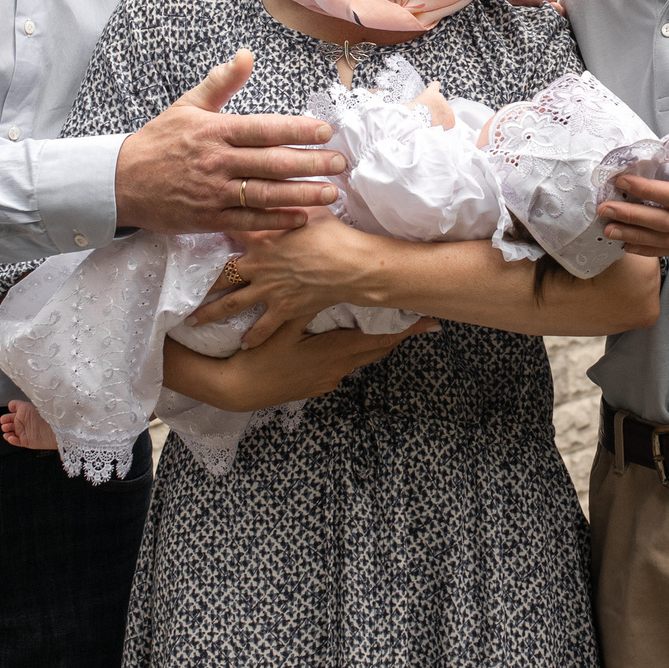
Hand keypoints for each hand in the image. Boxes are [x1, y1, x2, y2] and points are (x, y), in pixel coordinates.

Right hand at [115, 50, 349, 233]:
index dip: (298, 130)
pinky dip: (277, 220)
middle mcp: (217, 162)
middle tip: (341, 163)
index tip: (326, 131)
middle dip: (311, 163)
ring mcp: (214, 192)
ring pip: (266, 194)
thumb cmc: (159, 141)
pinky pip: (249, 220)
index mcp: (215, 131)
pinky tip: (302, 219)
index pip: (264, 129)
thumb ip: (221, 83)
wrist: (121, 182)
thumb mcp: (187, 106)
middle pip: (272, 163)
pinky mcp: (209, 218)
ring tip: (330, 193)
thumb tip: (246, 54)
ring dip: (302, 195)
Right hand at [165, 319, 430, 412]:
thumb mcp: (281, 326)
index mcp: (335, 350)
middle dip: (399, 335)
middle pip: (378, 350)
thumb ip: (304, 302)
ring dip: (377, 343)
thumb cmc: (260, 356)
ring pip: (362, 359)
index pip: (381, 339)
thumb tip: (321, 277)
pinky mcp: (318, 385)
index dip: (407, 330)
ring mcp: (329, 379)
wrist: (238, 390)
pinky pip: (345, 366)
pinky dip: (355, 353)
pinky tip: (350, 344)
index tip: (430, 321)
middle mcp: (339, 367)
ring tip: (392, 327)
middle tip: (419, 320)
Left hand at [190, 214, 387, 347]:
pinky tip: (242, 344)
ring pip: (232, 303)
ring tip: (193, 321)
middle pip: (221, 274)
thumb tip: (281, 175)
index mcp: (261, 237)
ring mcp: (268, 289)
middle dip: (199, 283)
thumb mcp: (309, 207)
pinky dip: (252, 336)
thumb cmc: (333, 232)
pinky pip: (263, 326)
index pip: (229, 229)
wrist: (351, 264)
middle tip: (179, 289)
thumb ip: (289, 196)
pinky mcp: (283, 308)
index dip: (210, 228)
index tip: (192, 228)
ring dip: (211, 313)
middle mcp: (258, 264)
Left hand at [601, 127, 668, 257]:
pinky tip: (628, 245)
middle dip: (632, 217)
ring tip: (608, 230)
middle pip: (667, 223)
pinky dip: (650, 250)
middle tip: (604, 208)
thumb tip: (668, 140)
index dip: (647, 191)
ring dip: (635, 237)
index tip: (622, 181)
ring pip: (667, 241)